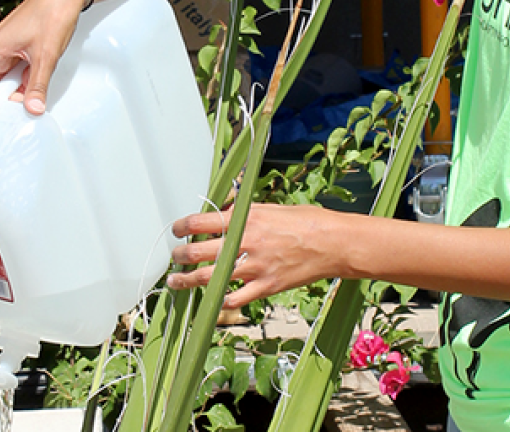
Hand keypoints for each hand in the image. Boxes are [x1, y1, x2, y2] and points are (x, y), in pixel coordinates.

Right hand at [0, 0, 92, 112]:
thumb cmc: (53, 15)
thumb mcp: (46, 58)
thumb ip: (37, 87)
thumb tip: (33, 109)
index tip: (9, 116)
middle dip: (10, 95)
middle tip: (28, 104)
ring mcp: (3, 43)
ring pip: (5, 75)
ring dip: (20, 84)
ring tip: (37, 84)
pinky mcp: (14, 41)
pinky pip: (14, 65)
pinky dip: (25, 73)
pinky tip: (39, 73)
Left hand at [168, 203, 347, 309]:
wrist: (334, 243)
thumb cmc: (308, 222)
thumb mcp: (273, 208)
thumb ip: (246, 213)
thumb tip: (224, 214)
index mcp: (247, 219)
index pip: (202, 222)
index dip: (183, 226)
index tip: (176, 230)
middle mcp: (247, 243)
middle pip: (200, 251)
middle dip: (181, 255)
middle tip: (174, 256)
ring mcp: (255, 267)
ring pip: (210, 277)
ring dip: (189, 280)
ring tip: (177, 281)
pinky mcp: (266, 287)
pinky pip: (235, 299)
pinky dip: (219, 301)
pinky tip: (211, 300)